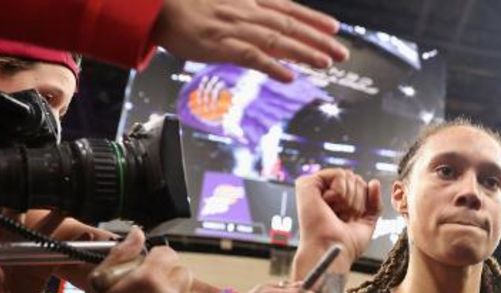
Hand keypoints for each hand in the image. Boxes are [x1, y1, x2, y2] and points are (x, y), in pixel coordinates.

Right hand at [151, 0, 349, 82]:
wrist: (158, 7)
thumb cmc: (189, 6)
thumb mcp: (226, 2)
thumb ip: (250, 12)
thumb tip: (272, 26)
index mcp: (249, 1)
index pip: (289, 10)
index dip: (314, 19)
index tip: (335, 28)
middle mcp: (247, 12)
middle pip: (290, 26)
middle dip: (318, 39)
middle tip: (341, 53)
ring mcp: (235, 29)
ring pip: (277, 41)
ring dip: (303, 52)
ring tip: (325, 63)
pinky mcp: (220, 46)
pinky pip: (251, 57)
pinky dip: (271, 67)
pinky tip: (288, 77)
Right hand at [296, 169, 382, 271]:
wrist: (332, 250)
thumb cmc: (346, 244)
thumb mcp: (367, 222)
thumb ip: (374, 202)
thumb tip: (374, 182)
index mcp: (335, 201)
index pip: (360, 186)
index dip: (362, 203)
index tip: (350, 220)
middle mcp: (323, 192)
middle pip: (356, 179)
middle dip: (356, 200)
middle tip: (342, 217)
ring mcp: (314, 188)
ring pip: (349, 175)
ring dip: (349, 199)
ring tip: (334, 212)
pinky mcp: (307, 183)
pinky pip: (339, 174)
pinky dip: (340, 191)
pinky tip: (328, 204)